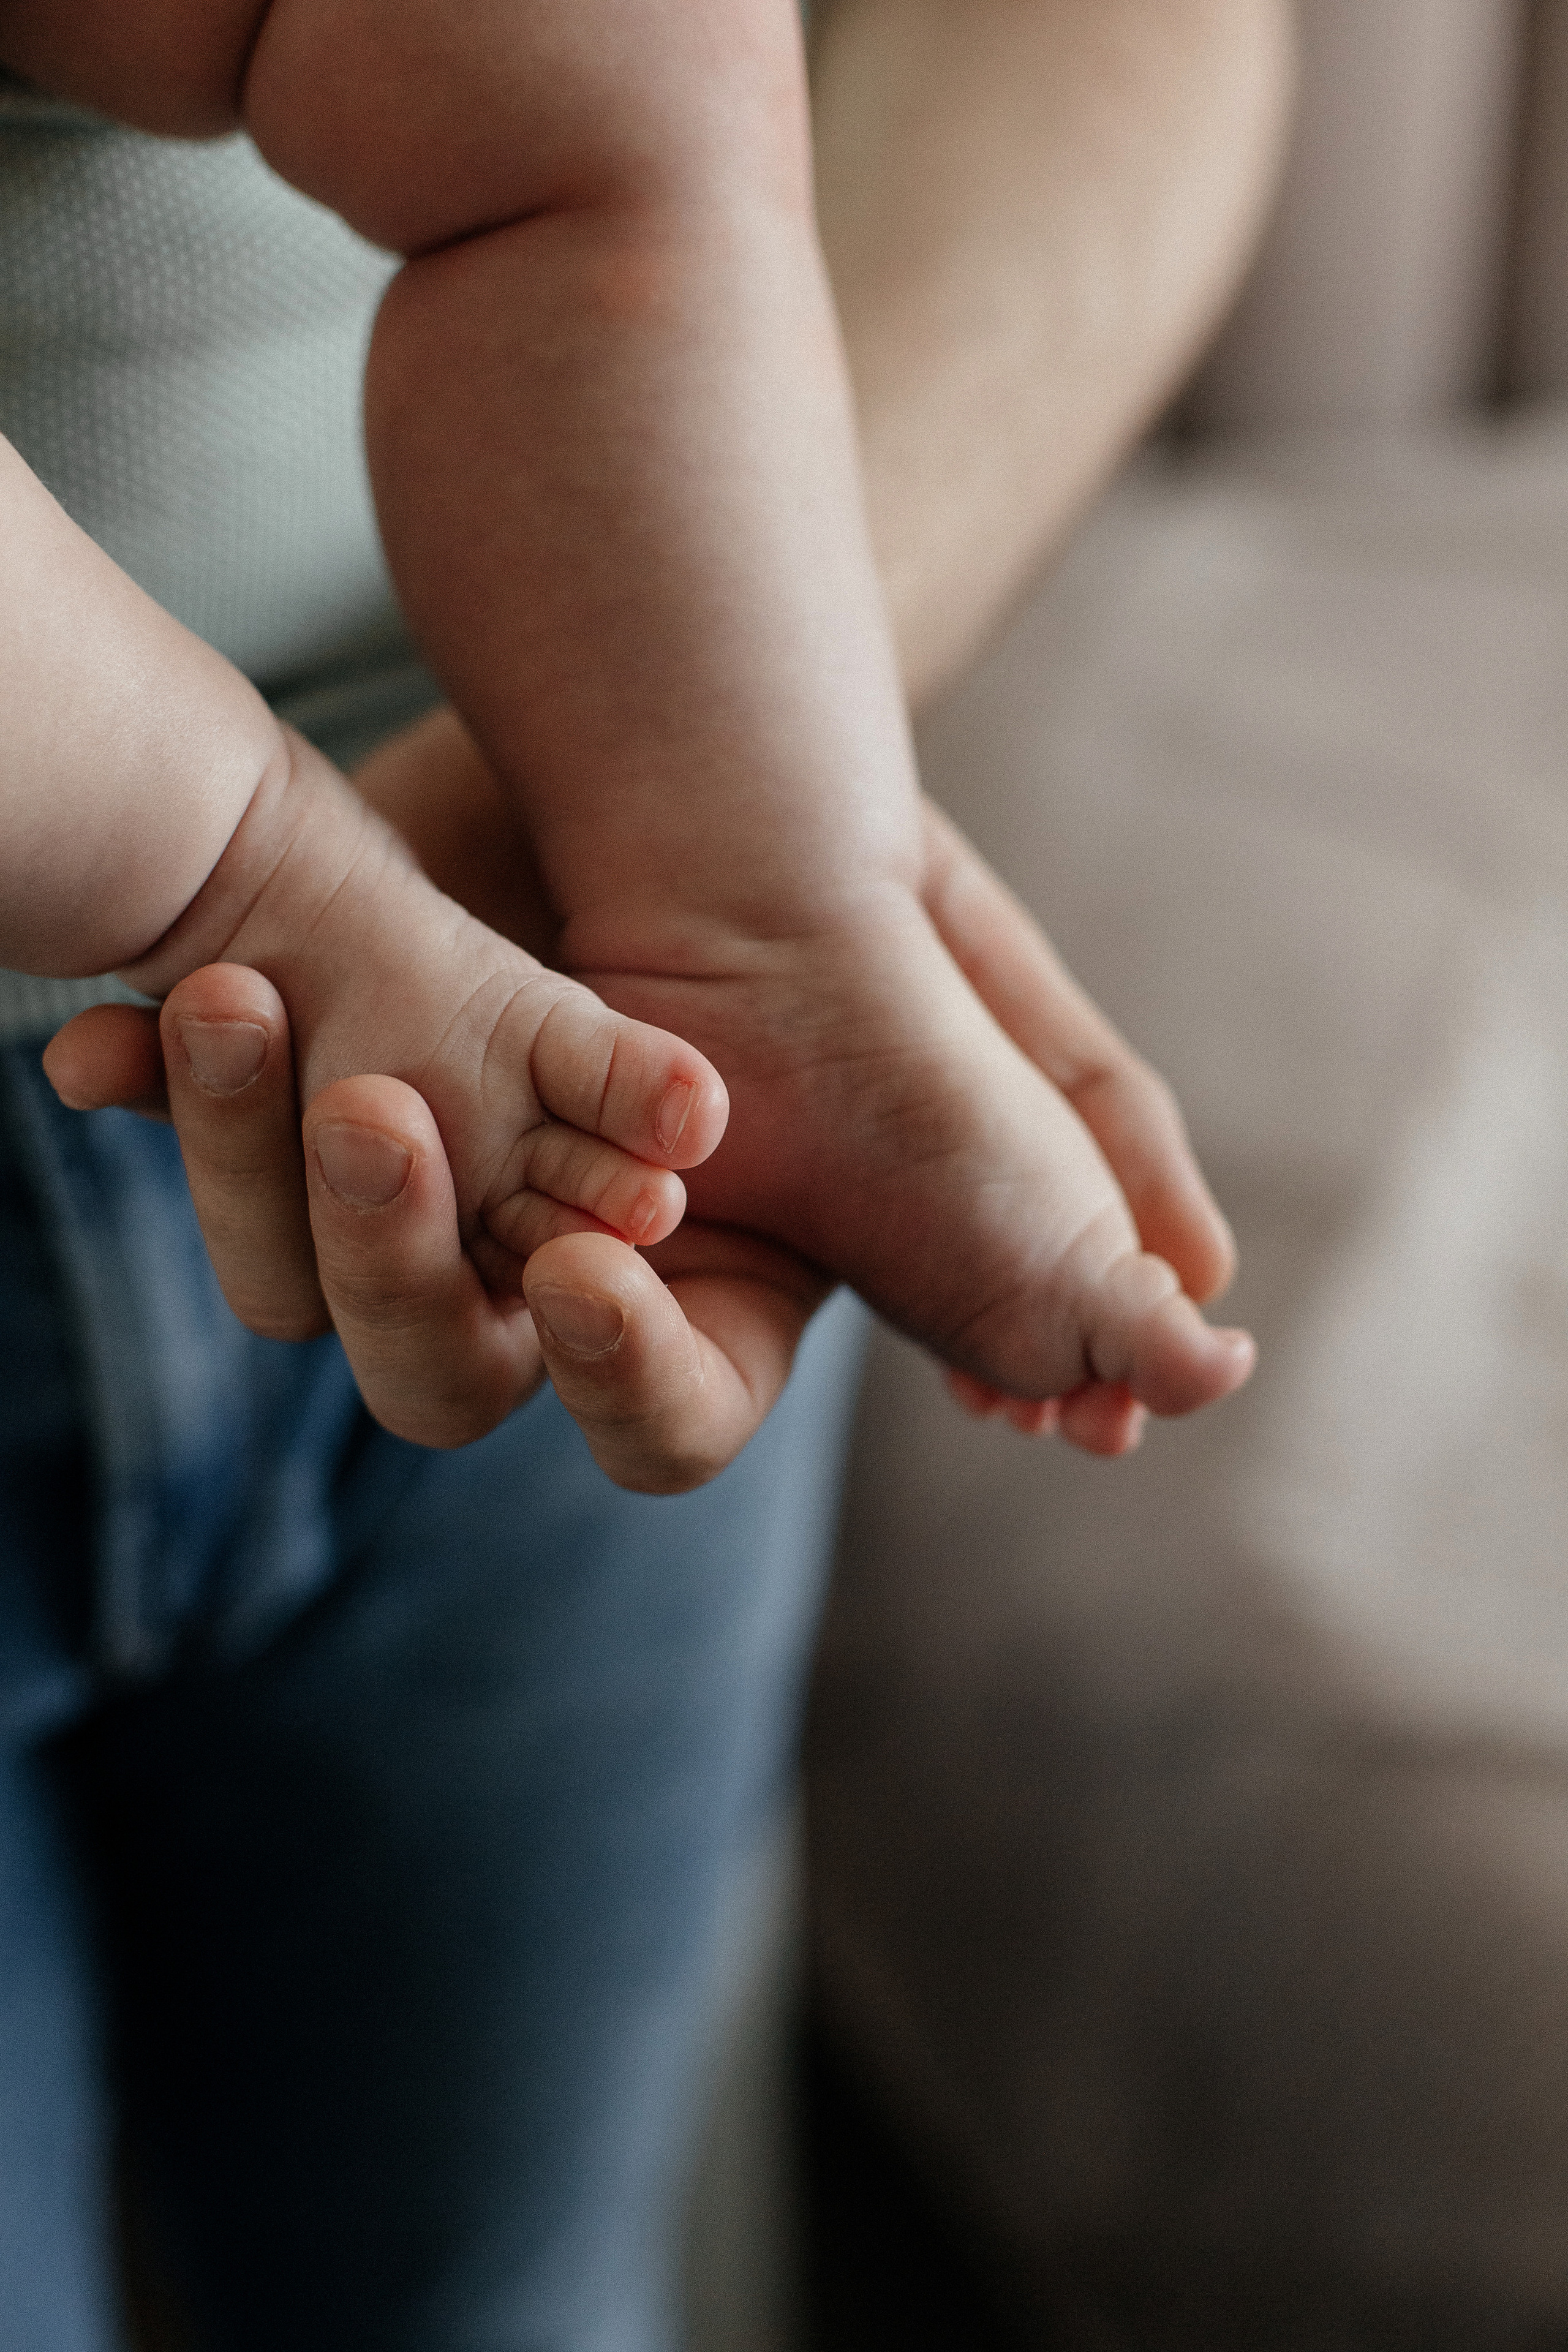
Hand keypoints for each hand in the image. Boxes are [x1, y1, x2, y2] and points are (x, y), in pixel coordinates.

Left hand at [44, 711, 1247, 1477]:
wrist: (680, 715)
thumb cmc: (852, 886)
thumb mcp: (979, 1001)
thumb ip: (1084, 1169)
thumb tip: (1212, 1348)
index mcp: (697, 1275)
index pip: (657, 1413)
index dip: (621, 1369)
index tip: (587, 1270)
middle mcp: (540, 1255)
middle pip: (443, 1375)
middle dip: (401, 1270)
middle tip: (394, 1121)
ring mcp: (419, 1174)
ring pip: (292, 1272)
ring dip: (254, 1168)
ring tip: (237, 1016)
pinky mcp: (311, 1073)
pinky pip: (195, 1131)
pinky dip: (146, 1094)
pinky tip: (84, 1056)